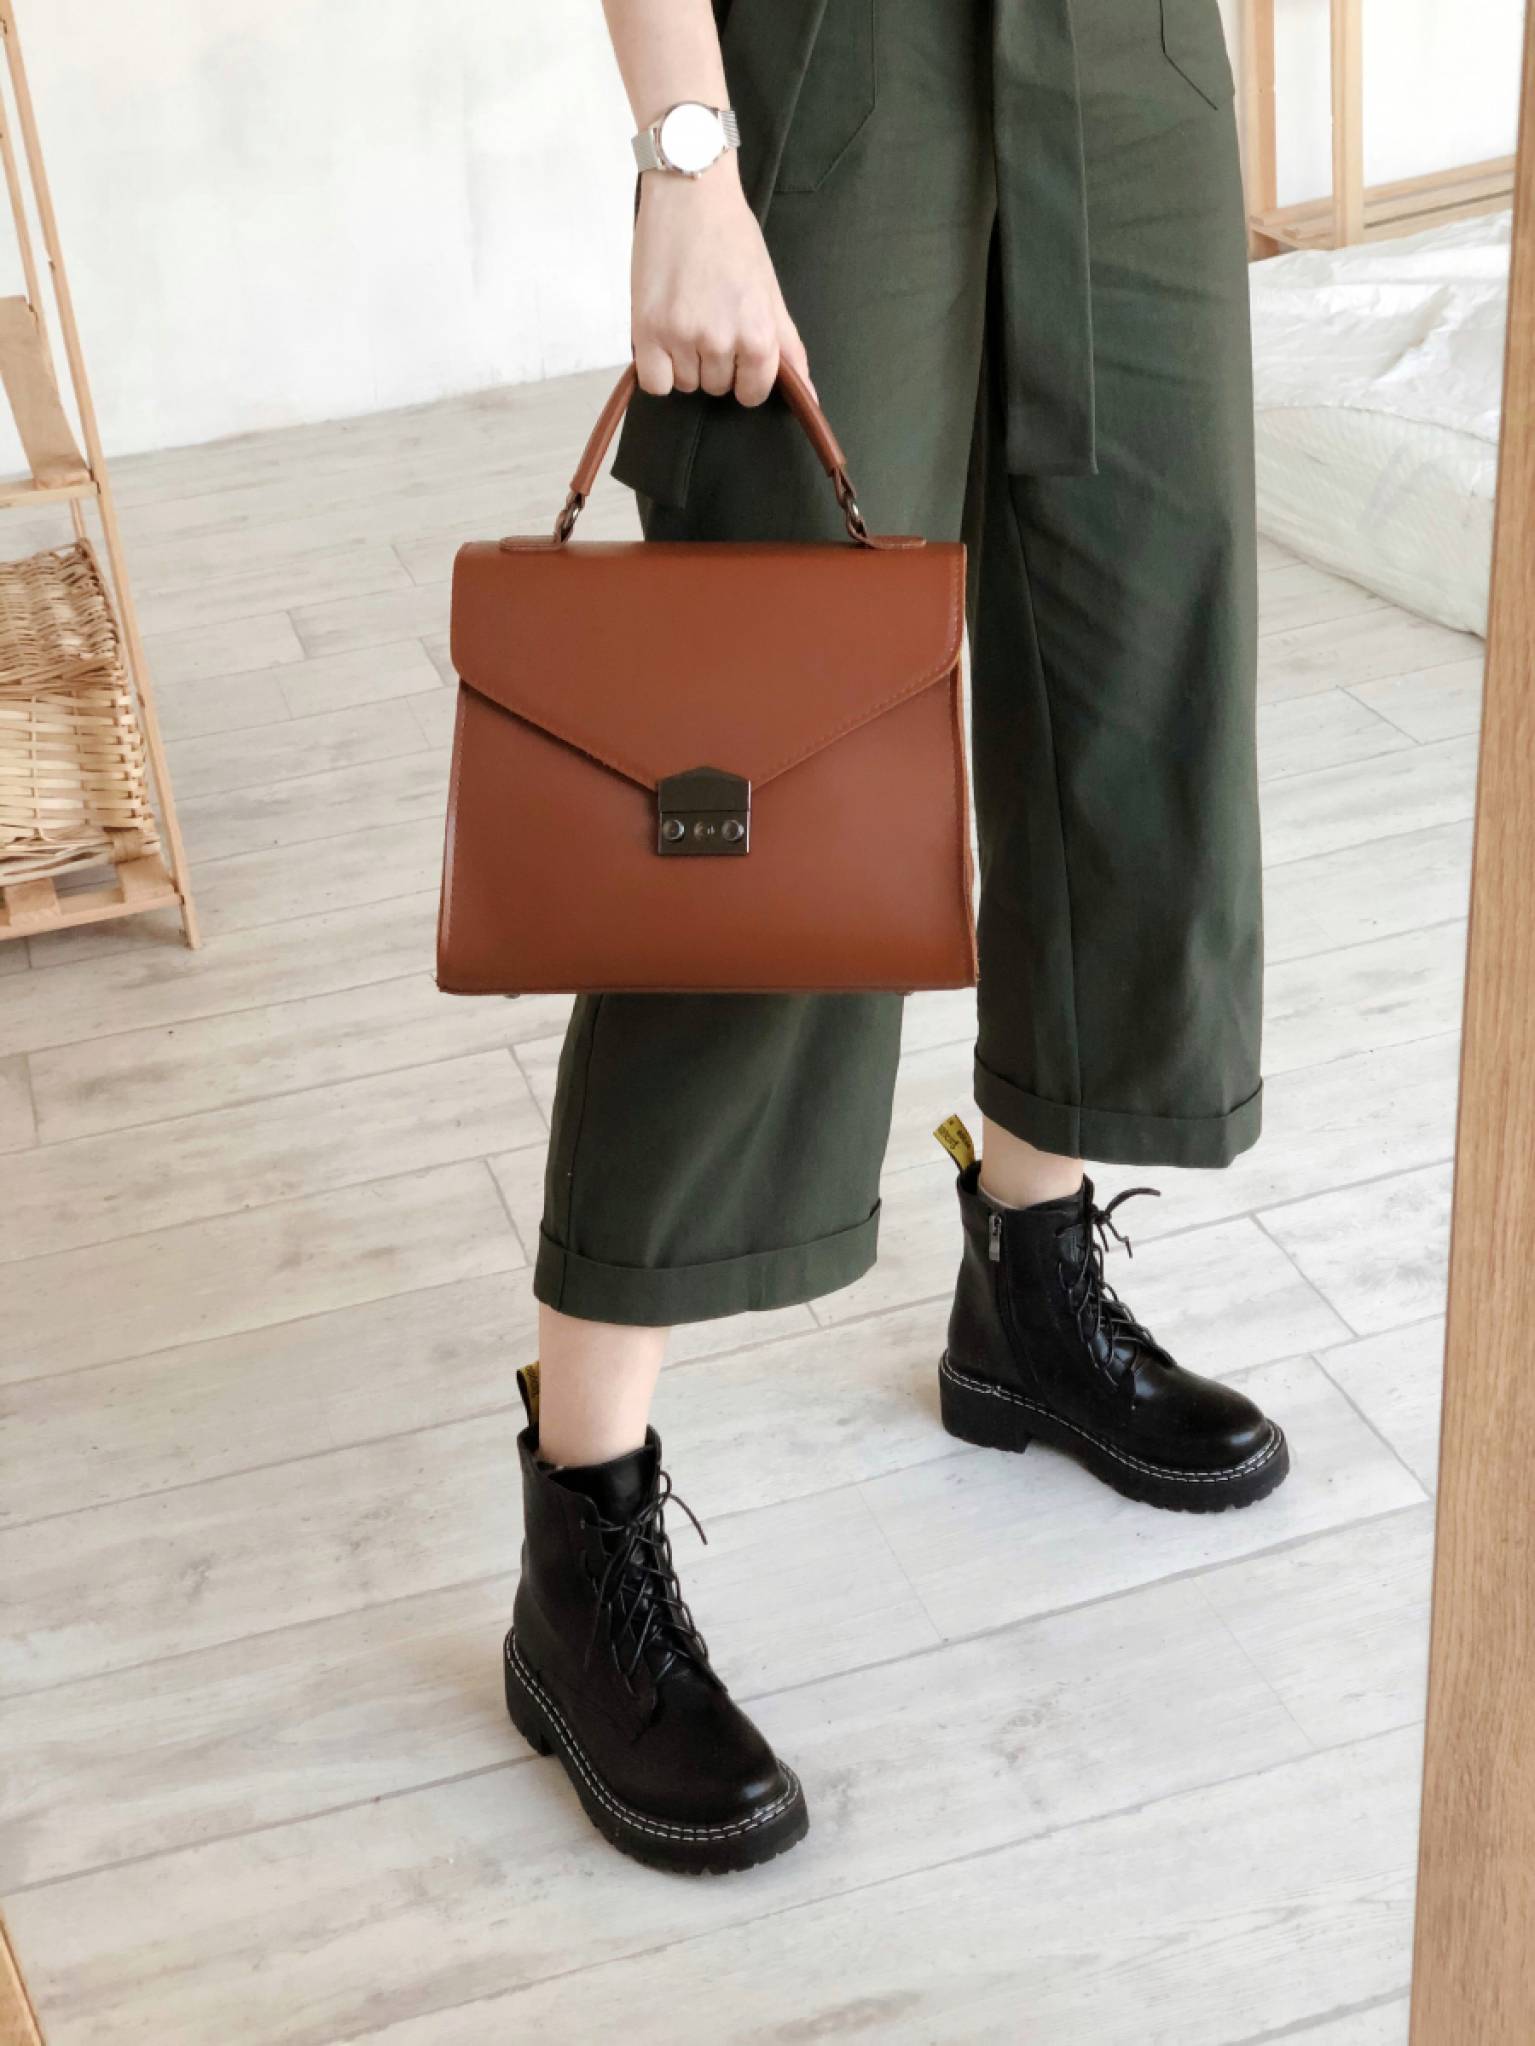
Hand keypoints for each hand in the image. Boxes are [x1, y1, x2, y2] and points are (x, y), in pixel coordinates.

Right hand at [631, 162, 812, 406]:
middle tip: (707, 317)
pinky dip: (658, 369)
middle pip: (716, 387)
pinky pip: (656, 383)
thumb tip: (809, 397)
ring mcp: (682, 338)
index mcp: (758, 336)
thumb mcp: (770, 292)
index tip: (735, 347)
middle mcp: (720, 342)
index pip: (752, 393)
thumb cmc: (732, 237)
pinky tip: (663, 337)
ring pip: (685, 384)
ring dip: (684, 362)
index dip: (743, 374)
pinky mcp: (647, 330)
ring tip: (684, 317)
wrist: (691, 194)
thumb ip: (788, 347)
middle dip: (713, 362)